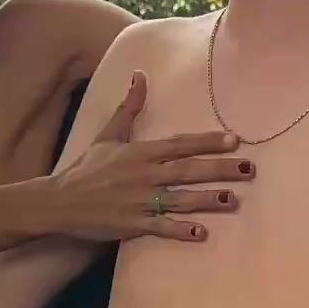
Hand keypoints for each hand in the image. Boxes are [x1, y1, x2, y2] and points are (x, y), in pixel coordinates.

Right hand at [51, 71, 255, 241]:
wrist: (60, 200)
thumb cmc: (87, 168)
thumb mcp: (108, 134)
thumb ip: (129, 107)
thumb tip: (140, 74)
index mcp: (141, 152)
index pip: (180, 144)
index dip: (208, 141)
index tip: (234, 140)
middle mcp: (144, 174)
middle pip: (188, 170)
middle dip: (219, 169)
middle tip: (249, 169)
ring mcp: (140, 200)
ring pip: (180, 198)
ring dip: (207, 199)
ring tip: (233, 199)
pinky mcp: (133, 223)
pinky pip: (161, 227)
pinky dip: (180, 230)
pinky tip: (201, 232)